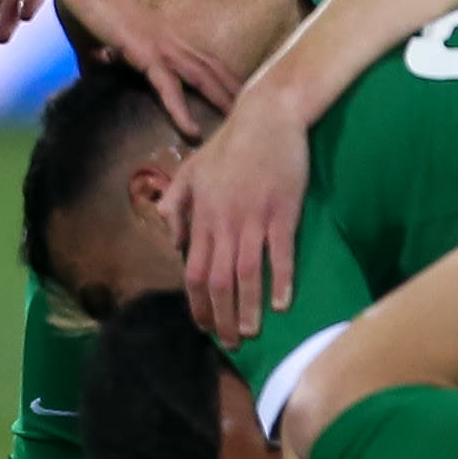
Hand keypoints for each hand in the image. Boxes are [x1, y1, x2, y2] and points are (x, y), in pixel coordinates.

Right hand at [54, 0, 238, 137]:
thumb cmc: (89, 4)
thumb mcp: (95, 40)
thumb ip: (98, 58)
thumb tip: (93, 69)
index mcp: (164, 36)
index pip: (202, 59)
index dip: (222, 76)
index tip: (239, 93)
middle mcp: (170, 40)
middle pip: (213, 69)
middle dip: (234, 91)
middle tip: (257, 112)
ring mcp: (161, 45)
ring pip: (202, 78)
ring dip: (221, 101)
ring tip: (239, 125)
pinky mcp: (144, 53)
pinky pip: (168, 87)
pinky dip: (181, 110)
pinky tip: (192, 131)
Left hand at [161, 88, 314, 343]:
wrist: (267, 115)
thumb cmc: (231, 142)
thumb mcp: (192, 169)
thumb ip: (176, 204)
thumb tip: (174, 242)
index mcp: (202, 216)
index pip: (192, 272)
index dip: (197, 304)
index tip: (205, 326)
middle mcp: (224, 223)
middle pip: (217, 281)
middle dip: (222, 317)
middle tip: (231, 343)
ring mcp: (254, 218)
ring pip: (246, 274)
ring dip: (248, 309)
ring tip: (252, 333)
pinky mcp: (283, 212)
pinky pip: (281, 254)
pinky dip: (281, 282)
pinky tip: (284, 305)